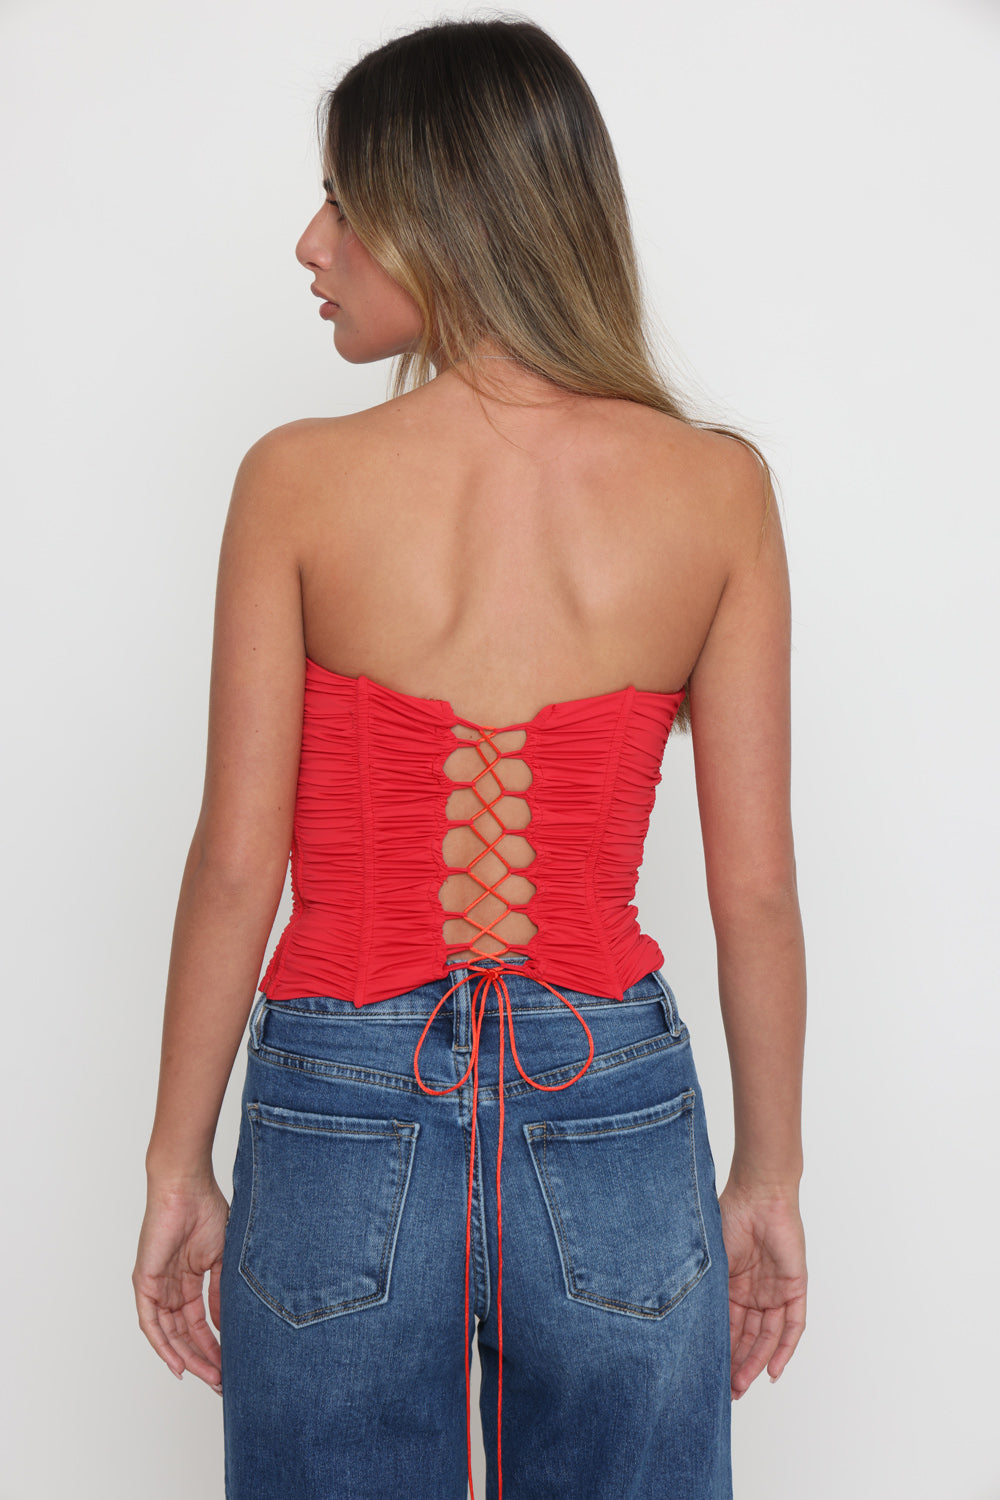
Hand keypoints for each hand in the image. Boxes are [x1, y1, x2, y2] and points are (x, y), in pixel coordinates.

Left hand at [132, 1176, 229, 1393]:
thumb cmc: (206, 1210)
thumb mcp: (220, 1260)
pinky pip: (151, 1323)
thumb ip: (219, 1293)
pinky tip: (178, 1364)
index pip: (199, 1323)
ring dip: (187, 1358)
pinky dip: (162, 1346)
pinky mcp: (144, 1283)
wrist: (186, 1187)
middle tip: (221, 1381)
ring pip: (168, 1334)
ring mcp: (156, 1286)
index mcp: (188, 1280)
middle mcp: (170, 1287)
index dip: (214, 1346)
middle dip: (203, 1359)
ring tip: (208, 1376)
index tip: (230, 1366)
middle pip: (184, 1335)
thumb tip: (224, 1325)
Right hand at [718, 1180, 806, 1399]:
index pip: (728, 1327)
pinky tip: (773, 1369)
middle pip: (749, 1337)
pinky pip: (793, 1325)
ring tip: (744, 1385)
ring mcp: (776, 1291)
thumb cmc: (730, 1217)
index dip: (721, 1352)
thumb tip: (682, 1322)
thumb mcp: (711, 1260)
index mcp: (733, 1286)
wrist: (759, 1194)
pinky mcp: (795, 1288)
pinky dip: (784, 1348)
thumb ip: (705, 1289)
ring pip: (769, 1336)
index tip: (710, 1376)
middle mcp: (755, 1293)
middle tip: (728, 1391)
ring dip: (757, 1361)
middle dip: (738, 1365)